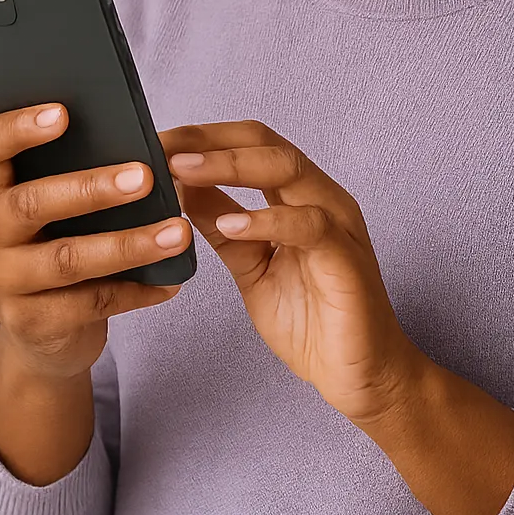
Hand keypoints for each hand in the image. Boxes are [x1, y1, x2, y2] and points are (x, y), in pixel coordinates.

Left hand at [158, 121, 422, 428]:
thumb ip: (224, 226)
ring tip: (182, 170)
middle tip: (161, 146)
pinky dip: (266, 220)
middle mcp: (322, 199)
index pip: (251, 144)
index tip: (154, 142)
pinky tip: (230, 224)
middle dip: (209, 141)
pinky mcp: (346, 259)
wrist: (359, 375)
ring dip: (229, 166)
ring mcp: (338, 224)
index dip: (202, 138)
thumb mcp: (251, 266)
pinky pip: (308, 225)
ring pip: (287, 170)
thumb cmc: (312, 322)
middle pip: (266, 144)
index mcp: (300, 197)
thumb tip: (183, 187)